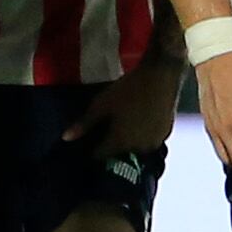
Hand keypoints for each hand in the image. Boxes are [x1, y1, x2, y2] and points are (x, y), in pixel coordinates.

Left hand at [68, 52, 183, 154]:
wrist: (161, 75)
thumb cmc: (128, 90)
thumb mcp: (101, 104)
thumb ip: (84, 123)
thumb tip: (66, 138)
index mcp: (120, 142)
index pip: (101, 156)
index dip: (92, 150)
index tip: (87, 144)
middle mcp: (139, 148)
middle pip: (120, 154)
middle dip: (111, 147)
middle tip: (105, 133)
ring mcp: (155, 142)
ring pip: (136, 149)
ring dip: (128, 143)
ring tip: (121, 128)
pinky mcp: (166, 134)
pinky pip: (149, 141)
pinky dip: (141, 137)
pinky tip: (137, 124)